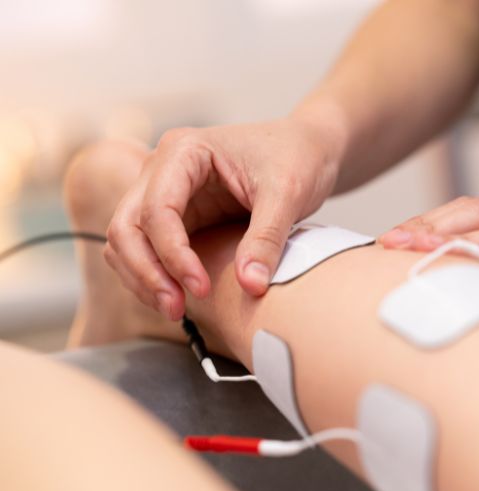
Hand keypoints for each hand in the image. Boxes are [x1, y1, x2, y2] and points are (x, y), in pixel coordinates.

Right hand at [105, 116, 342, 319]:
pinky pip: (148, 249)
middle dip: (147, 272)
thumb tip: (251, 286)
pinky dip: (154, 275)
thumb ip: (267, 239)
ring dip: (144, 278)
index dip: (173, 255)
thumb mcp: (288, 194)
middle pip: (127, 226)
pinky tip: (179, 298)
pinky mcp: (178, 216)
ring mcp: (166, 193)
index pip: (157, 208)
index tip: (201, 289)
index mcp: (184, 151)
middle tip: (176, 308)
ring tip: (177, 311)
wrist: (309, 150)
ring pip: (128, 241)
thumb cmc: (296, 157)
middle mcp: (163, 169)